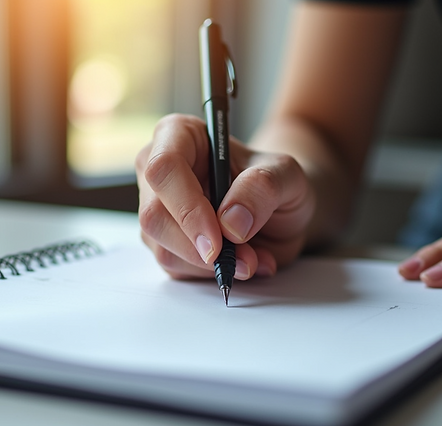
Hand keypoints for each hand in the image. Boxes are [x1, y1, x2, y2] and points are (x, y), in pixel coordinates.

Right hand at [135, 114, 314, 280]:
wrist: (278, 211)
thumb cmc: (275, 182)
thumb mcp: (287, 175)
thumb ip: (263, 188)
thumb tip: (230, 222)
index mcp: (180, 136)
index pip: (164, 167)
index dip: (188, 206)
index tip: (220, 239)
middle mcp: (159, 172)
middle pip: (154, 214)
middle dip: (199, 246)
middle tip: (243, 259)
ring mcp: (157, 210)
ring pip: (163, 247)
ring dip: (211, 265)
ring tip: (252, 257)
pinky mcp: (164, 243)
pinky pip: (175, 268)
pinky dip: (211, 274)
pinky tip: (239, 262)